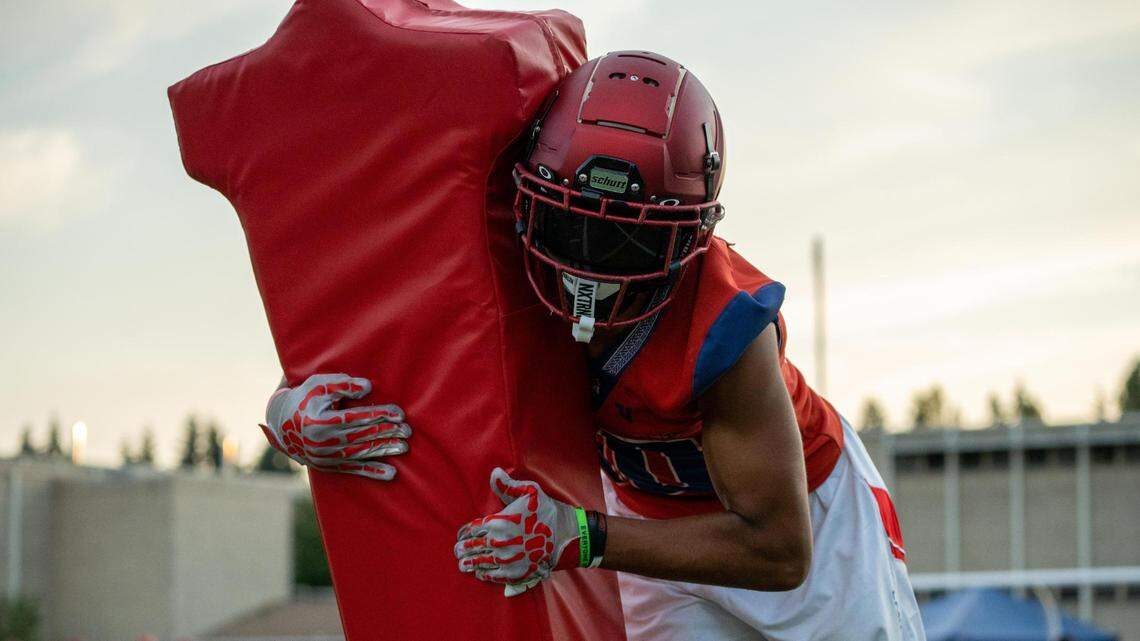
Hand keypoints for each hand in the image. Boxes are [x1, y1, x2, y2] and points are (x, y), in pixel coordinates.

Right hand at [261, 373, 410, 480]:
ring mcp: (326, 457)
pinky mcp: (329, 466)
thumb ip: (342, 384)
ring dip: (384, 450)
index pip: (356, 418)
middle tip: (408, 430)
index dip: (380, 415)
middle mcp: (323, 443)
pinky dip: (373, 472)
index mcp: (320, 422)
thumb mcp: (318, 385)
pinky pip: (354, 470)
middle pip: (362, 436)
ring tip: (404, 447)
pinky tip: (391, 474)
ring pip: (361, 453)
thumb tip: (368, 387)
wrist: (280, 424)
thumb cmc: (304, 399)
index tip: (400, 413)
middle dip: (387, 433)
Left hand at [454, 468, 583, 595]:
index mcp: (499, 522)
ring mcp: (506, 560)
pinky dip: (484, 575)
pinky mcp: (514, 573)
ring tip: (462, 564)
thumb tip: (494, 472)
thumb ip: (508, 484)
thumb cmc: (547, 511)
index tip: (460, 536)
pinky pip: (494, 576)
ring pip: (480, 563)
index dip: (464, 534)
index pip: (472, 529)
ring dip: (469, 564)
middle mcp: (499, 543)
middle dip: (463, 550)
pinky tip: (479, 573)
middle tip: (458, 551)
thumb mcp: (530, 491)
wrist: (566, 535)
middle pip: (473, 547)